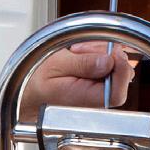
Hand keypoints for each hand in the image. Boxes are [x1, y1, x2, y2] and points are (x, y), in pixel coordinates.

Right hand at [20, 42, 136, 120]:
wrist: (28, 92)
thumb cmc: (36, 83)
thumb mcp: (55, 66)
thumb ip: (82, 64)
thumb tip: (107, 62)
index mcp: (85, 100)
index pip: (118, 93)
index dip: (120, 69)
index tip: (110, 51)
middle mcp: (96, 100)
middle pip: (121, 76)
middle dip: (107, 54)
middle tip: (82, 49)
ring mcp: (99, 92)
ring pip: (116, 67)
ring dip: (102, 52)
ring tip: (77, 52)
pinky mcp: (99, 84)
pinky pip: (110, 66)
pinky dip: (99, 55)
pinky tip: (81, 56)